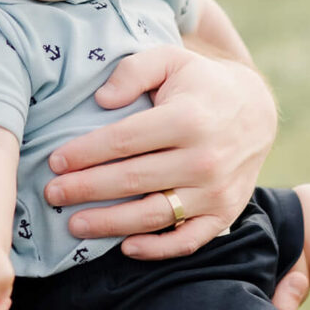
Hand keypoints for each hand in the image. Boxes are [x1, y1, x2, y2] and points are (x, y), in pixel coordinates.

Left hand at [45, 45, 276, 259]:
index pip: (123, 141)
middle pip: (131, 180)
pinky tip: (125, 247)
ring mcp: (216, 191)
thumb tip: (101, 100)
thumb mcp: (170, 60)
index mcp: (188, 118)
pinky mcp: (224, 214)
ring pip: (153, 215)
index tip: (55, 162)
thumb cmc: (200, 84)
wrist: (257, 111)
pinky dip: (156, 249)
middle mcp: (204, 158)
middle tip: (53, 194)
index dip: (84, 153)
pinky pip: (187, 241)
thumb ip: (133, 71)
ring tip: (74, 223)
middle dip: (85, 189)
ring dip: (109, 223)